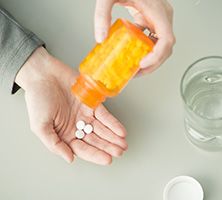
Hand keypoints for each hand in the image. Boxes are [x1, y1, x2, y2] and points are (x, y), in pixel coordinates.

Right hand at [15, 47, 127, 164]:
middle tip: (120, 152)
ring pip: (102, 129)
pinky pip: (104, 115)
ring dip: (113, 137)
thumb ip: (54, 144)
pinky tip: (120, 131)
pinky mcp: (92, 103)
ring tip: (123, 144)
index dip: (95, 155)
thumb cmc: (37, 99)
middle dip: (108, 147)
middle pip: (95, 140)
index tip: (107, 159)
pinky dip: (113, 123)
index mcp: (65, 135)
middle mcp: (77, 126)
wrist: (43, 75)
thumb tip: (70, 159)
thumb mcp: (40, 126)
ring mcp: (85, 115)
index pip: (83, 148)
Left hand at [94, 0, 175, 75]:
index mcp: (157, 10)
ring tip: (135, 68)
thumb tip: (100, 38)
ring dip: (150, 59)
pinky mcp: (152, 19)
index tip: (143, 64)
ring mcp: (159, 18)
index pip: (167, 39)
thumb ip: (102, 15)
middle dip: (153, 64)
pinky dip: (145, 50)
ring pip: (161, 46)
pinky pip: (153, 39)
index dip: (157, 56)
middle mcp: (162, 16)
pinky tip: (133, 54)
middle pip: (165, 47)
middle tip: (137, 72)